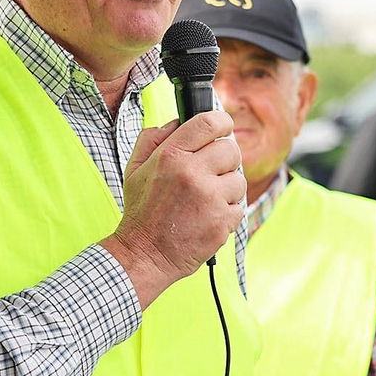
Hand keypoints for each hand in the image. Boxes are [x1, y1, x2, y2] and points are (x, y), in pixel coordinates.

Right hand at [102, 110, 243, 306]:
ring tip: (205, 200)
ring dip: (227, 189)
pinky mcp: (223, 221)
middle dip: (224, 160)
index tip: (224, 126)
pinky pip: (239, 206)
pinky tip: (207, 218)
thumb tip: (178, 121)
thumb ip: (154, 138)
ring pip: (239, 179)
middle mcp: (192, 173)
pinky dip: (227, 212)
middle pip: (231, 149)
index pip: (209, 123)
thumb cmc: (142, 211)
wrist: (145, 254)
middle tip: (210, 173)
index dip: (222, 122)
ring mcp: (210, 198)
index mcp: (171, 155)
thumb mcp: (136, 168)